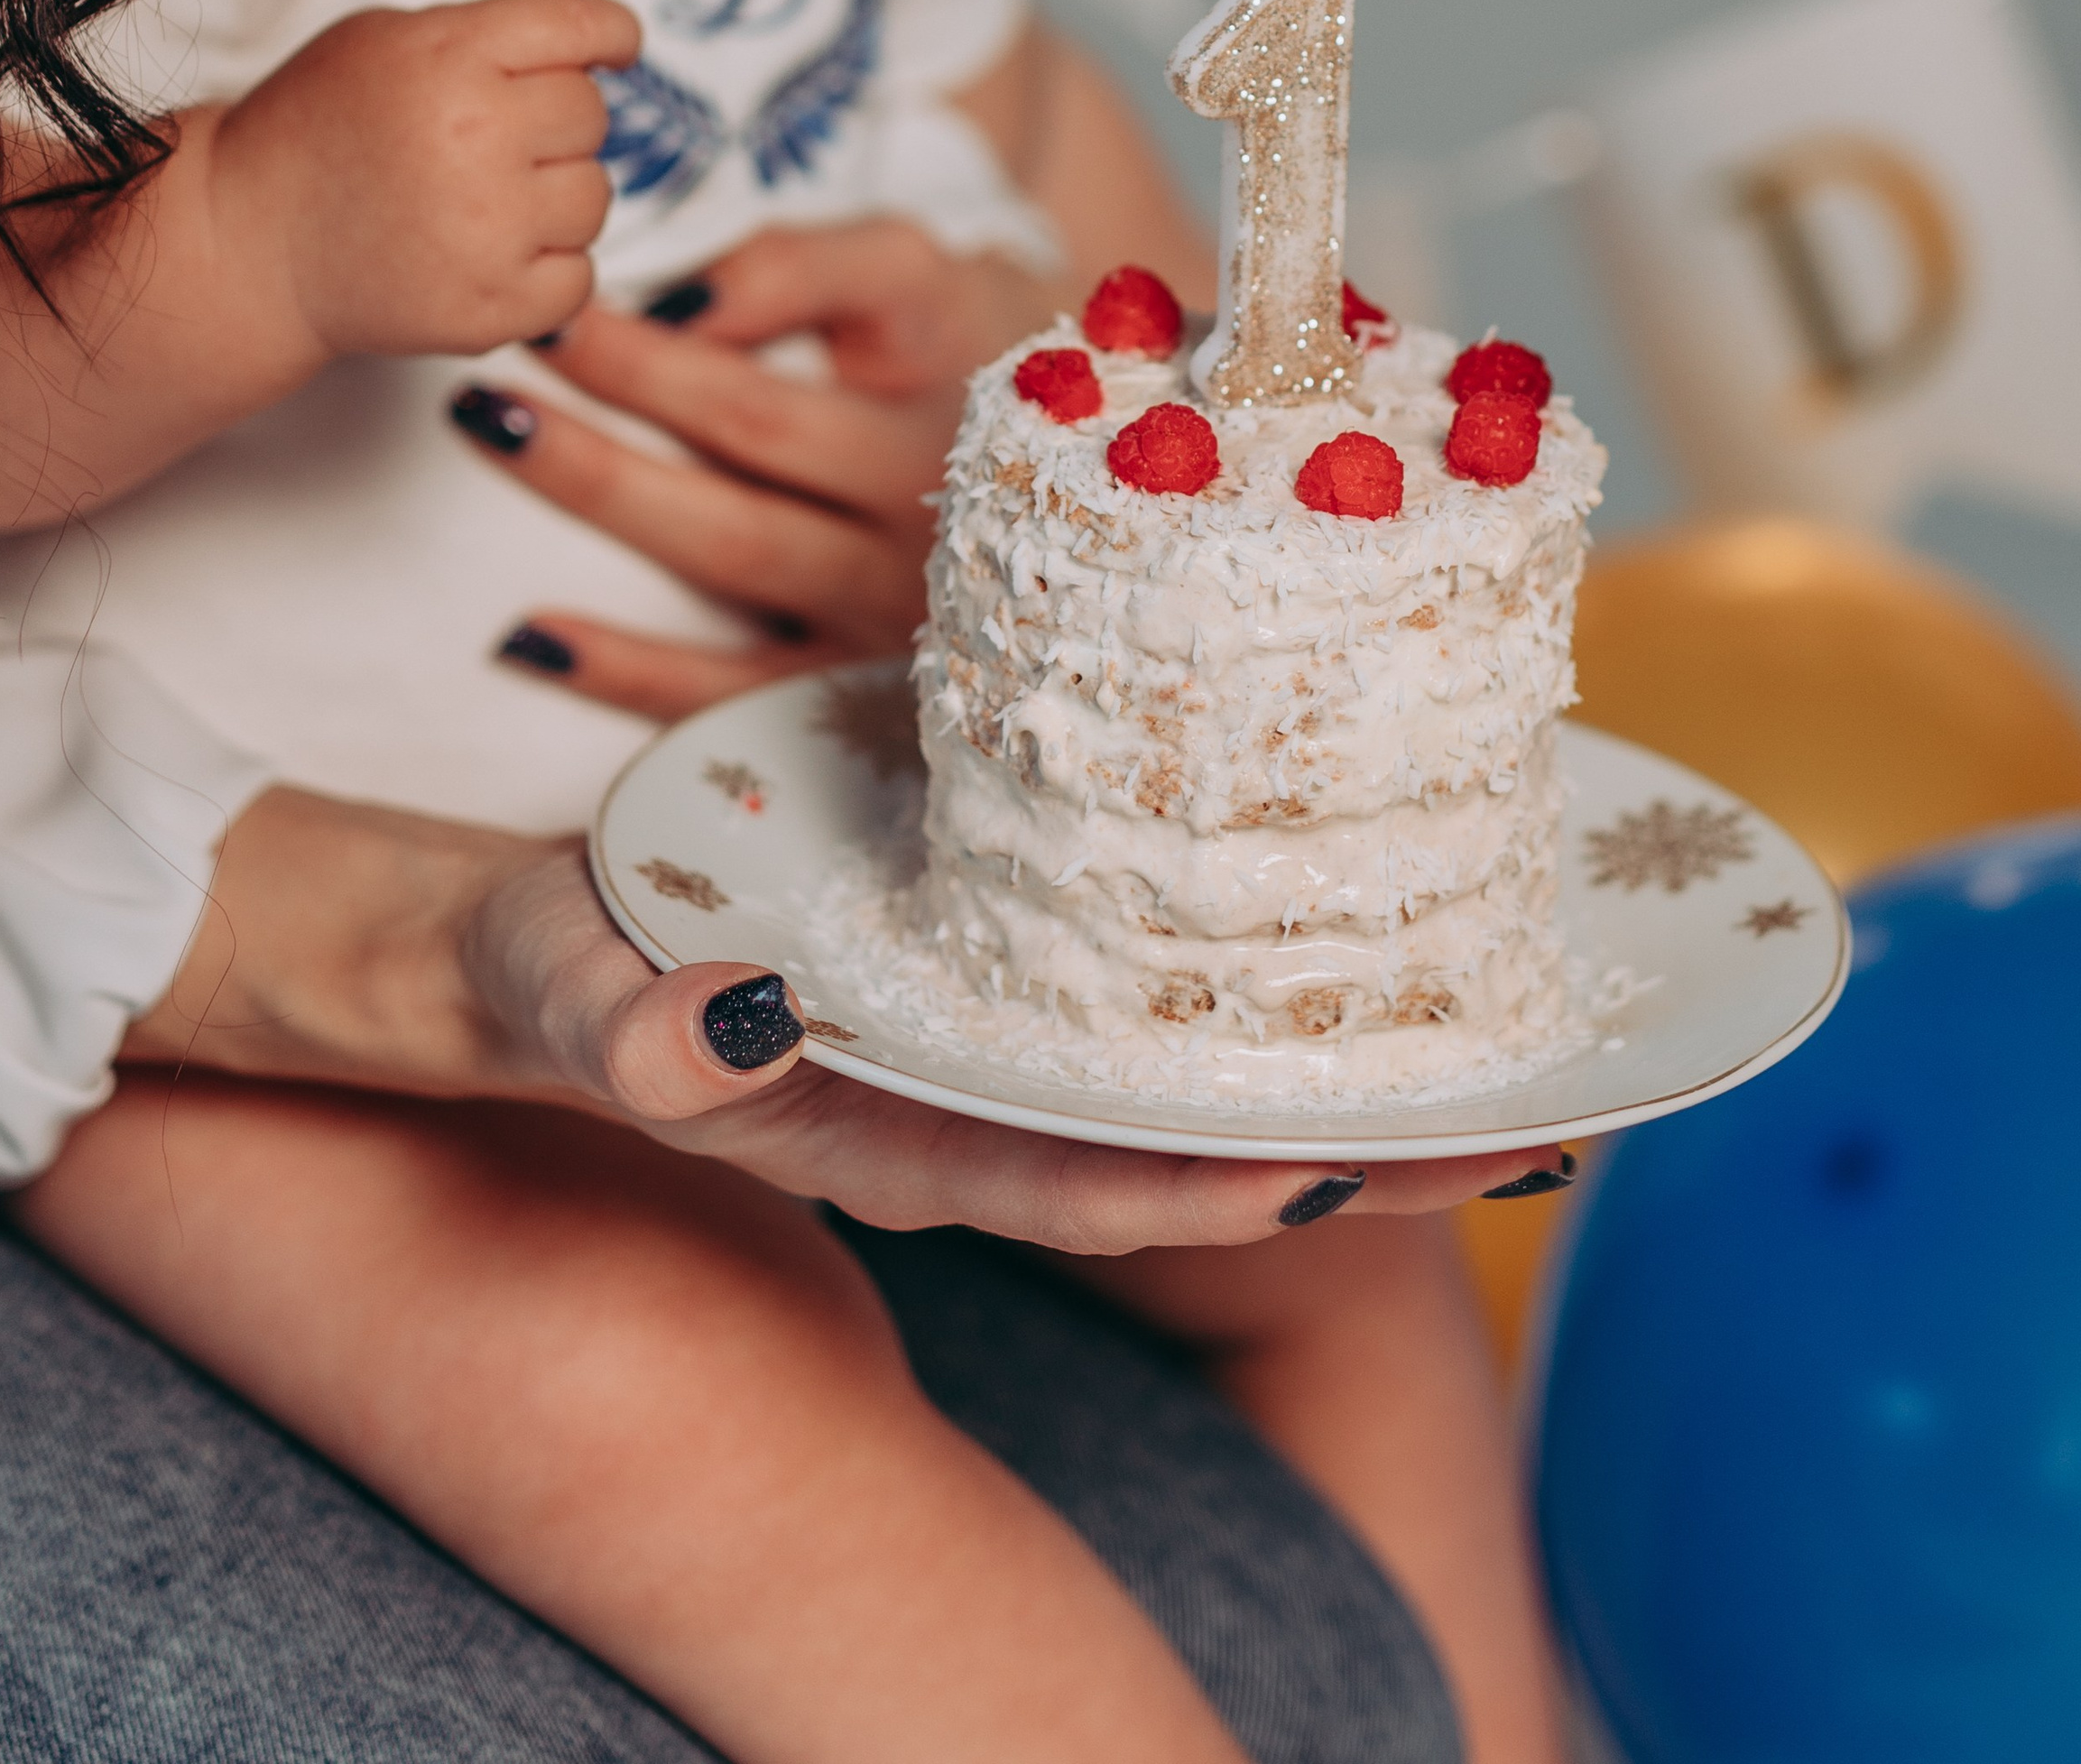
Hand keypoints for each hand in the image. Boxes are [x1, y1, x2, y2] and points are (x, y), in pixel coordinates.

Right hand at [211, 0, 639, 360]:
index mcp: (452, 58)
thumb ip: (486, 35)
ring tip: (482, 200)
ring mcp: (487, 231)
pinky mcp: (489, 309)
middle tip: (492, 141)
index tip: (618, 47)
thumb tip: (592, 48)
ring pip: (594, 197)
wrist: (248, 243)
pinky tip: (490, 253)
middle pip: (591, 115)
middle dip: (555, 123)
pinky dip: (546, 269)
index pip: (581, 26)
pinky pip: (579, 278)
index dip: (612, 35)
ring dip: (554, 196)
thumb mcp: (385, 40)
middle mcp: (476, 138)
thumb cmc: (316, 133)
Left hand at [460, 217, 1054, 660]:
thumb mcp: (908, 276)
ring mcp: (896, 604)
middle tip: (508, 359)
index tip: (573, 301)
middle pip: (754, 440)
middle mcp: (934, 494)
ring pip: (734, 550)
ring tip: (497, 431)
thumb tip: (677, 304)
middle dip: (622, 389)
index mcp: (944, 375)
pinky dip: (627, 671)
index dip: (685, 326)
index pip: (814, 331)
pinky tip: (528, 636)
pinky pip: (733, 688)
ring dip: (605, 492)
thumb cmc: (948, 352)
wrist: (1068, 474)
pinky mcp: (854, 689)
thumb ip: (802, 267)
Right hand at [464, 834, 1566, 1248]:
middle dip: (1362, 1147)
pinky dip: (1265, 956)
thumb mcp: (572, 995)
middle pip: (1194, 1143)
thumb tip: (712, 1033)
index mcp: (898, 1134)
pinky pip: (1160, 977)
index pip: (1087, 1183)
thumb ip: (628, 1034)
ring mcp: (996, 1038)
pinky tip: (1363, 897)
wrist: (536, 943)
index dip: (1225, 1183)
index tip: (1361, 1172)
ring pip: (1201, 1067)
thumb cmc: (553, 976)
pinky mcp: (1000, 951)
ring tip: (1523, 1025)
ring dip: (1349, 1058)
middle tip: (1543, 1115)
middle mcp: (977, 1106)